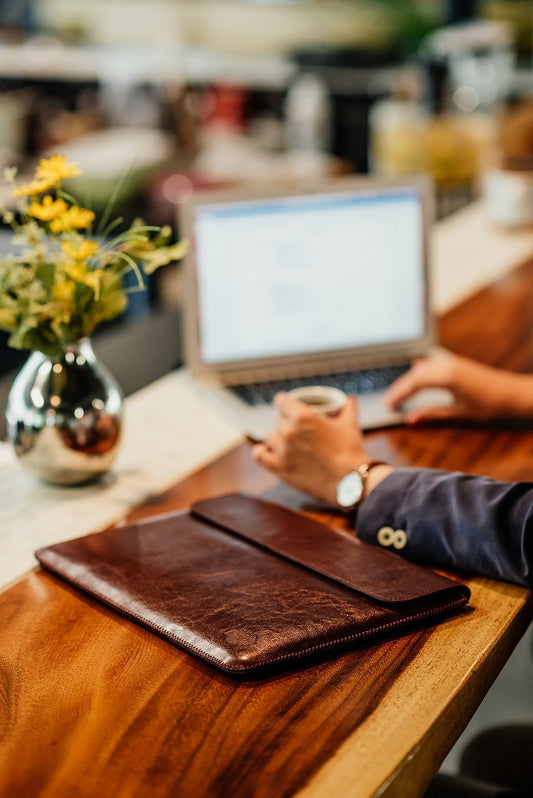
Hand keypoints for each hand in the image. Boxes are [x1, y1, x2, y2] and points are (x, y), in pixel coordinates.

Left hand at [253, 392, 370, 504]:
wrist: (351, 482)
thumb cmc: (351, 452)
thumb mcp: (350, 425)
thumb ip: (348, 409)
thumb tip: (351, 399)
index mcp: (303, 417)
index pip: (282, 401)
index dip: (284, 402)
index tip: (286, 404)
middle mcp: (289, 431)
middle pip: (278, 419)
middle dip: (286, 421)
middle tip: (295, 427)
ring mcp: (283, 451)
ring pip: (270, 436)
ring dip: (277, 437)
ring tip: (285, 440)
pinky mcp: (280, 469)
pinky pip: (260, 456)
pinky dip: (261, 451)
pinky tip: (265, 450)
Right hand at [386, 354, 532, 422]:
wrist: (516, 395)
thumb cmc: (491, 406)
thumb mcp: (459, 414)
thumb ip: (432, 415)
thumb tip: (410, 419)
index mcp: (445, 376)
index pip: (413, 383)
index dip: (398, 395)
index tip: (388, 406)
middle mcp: (447, 365)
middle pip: (415, 375)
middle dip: (401, 388)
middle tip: (389, 402)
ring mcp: (453, 363)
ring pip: (424, 369)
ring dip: (410, 380)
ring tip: (400, 392)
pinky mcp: (459, 364)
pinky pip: (434, 366)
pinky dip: (423, 372)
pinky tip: (417, 369)